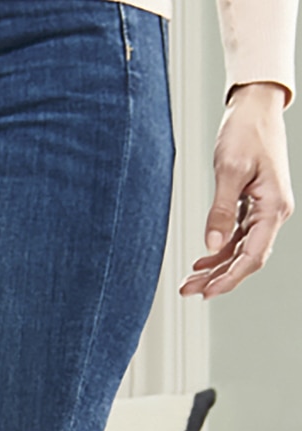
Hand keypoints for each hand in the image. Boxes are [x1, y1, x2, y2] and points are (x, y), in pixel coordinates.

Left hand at [180, 82, 293, 297]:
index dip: (230, 278)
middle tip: (188, 291)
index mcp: (274, 206)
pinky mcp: (253, 204)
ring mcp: (264, 209)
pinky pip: (237, 236)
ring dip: (216, 267)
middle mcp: (273, 211)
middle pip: (246, 258)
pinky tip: (201, 261)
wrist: (254, 108)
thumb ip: (220, 210)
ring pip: (240, 250)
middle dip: (218, 278)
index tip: (207, 293)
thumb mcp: (230, 171)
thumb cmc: (246, 132)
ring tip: (189, 281)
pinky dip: (219, 250)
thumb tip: (212, 245)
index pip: (254, 256)